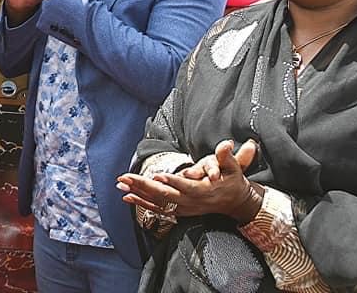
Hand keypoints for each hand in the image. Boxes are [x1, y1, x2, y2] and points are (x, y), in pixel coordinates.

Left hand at [117, 140, 262, 223]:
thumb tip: (226, 144)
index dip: (172, 181)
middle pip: (164, 195)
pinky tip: (127, 197)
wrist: (235, 203)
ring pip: (157, 203)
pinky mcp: (178, 211)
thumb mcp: (233, 167)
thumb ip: (226, 156)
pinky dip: (142, 203)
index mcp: (203, 190)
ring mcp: (183, 208)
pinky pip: (157, 209)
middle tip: (125, 177)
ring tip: (121, 184)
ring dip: (137, 193)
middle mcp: (191, 202)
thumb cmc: (232, 181)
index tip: (157, 176)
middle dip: (143, 185)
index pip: (185, 186)